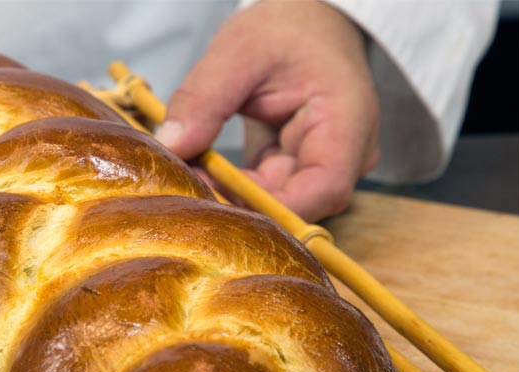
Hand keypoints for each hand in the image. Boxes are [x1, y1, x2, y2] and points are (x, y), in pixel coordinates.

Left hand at [155, 0, 379, 222]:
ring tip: (187, 178)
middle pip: (298, 204)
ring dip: (231, 196)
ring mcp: (321, 163)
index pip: (322, 189)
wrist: (305, 19)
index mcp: (347, 122)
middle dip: (240, 203)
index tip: (213, 197)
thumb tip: (171, 146)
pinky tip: (199, 173)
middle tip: (185, 189)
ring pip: (277, 201)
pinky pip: (265, 189)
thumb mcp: (239, 51)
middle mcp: (345, 154)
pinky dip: (232, 185)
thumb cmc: (286, 28)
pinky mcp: (296, 166)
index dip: (269, 206)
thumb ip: (204, 99)